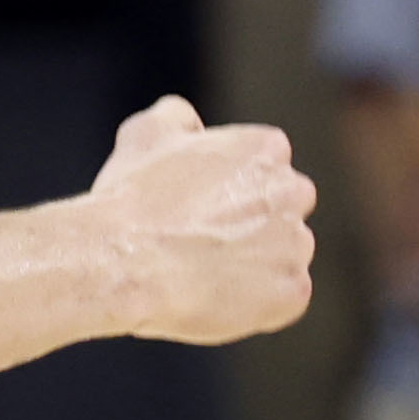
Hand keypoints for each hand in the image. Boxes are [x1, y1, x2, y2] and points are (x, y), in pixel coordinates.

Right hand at [88, 95, 314, 346]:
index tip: (198, 205)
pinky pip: (282, 298)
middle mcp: (292, 192)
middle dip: (252, 224)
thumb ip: (176, 116)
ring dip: (253, 264)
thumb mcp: (143, 134)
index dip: (229, 189)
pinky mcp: (292, 291)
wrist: (122, 261)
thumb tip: (187, 119)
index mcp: (265, 148)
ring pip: (283, 256)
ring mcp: (296, 244)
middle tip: (202, 240)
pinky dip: (256, 303)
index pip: (264, 166)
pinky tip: (213, 297)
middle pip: (282, 209)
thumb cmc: (131, 197)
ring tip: (201, 273)